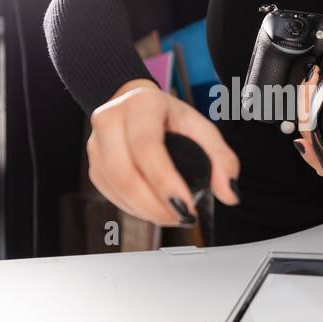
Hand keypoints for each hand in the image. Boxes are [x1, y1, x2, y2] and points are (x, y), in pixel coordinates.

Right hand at [87, 79, 239, 226]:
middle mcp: (111, 119)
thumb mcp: (201, 127)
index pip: (146, 146)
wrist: (134, 103)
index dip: (164, 181)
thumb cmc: (169, 116)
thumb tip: (229, 194)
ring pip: (115, 186)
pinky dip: (133, 209)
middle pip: (125, 172)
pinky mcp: (93, 164)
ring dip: (144, 211)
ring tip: (172, 217)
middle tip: (182, 218)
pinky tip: (154, 211)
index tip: (186, 207)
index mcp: (141, 105)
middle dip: (154, 205)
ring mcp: (96, 143)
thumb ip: (222, 159)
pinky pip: (111, 194)